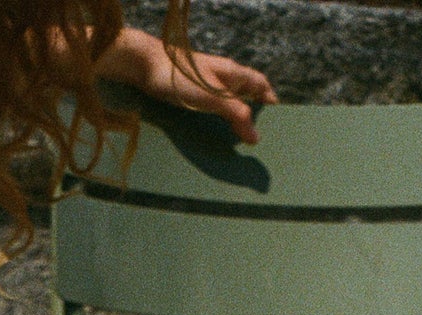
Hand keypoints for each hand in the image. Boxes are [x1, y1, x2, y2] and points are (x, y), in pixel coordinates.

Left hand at [98, 25, 276, 144]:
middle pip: (245, 94)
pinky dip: (216, 120)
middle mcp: (222, 76)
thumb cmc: (180, 78)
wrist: (144, 65)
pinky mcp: (190, 92)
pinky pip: (211, 107)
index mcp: (232, 73)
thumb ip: (235, 114)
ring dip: (233, 119)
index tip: (277, 120)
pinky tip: (212, 134)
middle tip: (256, 137)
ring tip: (236, 141)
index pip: (260, 84)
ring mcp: (206, 84)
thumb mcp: (212, 97)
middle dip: (253, 113)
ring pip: (227, 102)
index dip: (270, 100)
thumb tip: (255, 137)